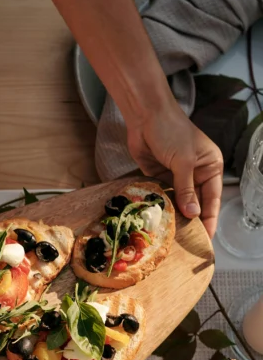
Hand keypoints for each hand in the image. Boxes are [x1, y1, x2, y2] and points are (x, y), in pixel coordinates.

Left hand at [125, 103, 223, 237]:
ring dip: (175, 217)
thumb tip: (193, 214)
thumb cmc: (172, 131)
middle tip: (187, 243)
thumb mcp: (184, 161)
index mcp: (210, 167)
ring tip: (172, 238)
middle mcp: (195, 173)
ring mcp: (177, 176)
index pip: (212, 199)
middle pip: (195, 203)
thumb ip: (186, 189)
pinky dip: (161, 208)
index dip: (210, 219)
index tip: (206, 239)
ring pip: (178, 202)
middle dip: (191, 221)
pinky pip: (162, 197)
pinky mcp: (159, 177)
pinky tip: (159, 222)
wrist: (146, 116)